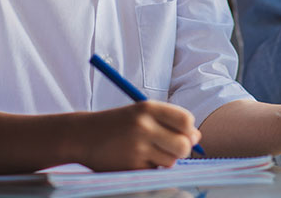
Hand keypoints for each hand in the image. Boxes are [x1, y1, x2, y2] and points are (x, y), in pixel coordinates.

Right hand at [79, 102, 200, 170]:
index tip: (182, 132)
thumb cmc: (118, 124)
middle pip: (183, 145)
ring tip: (148, 151)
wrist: (83, 136)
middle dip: (183, 150)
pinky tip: (136, 159)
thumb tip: (197, 137)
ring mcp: (136, 148)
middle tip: (172, 148)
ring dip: (165, 160)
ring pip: (170, 161)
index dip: (189, 129)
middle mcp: (143, 126)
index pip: (186, 120)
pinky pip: (154, 172)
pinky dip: (151, 168)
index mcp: (148, 108)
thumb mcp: (142, 114)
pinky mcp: (130, 167)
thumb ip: (169, 122)